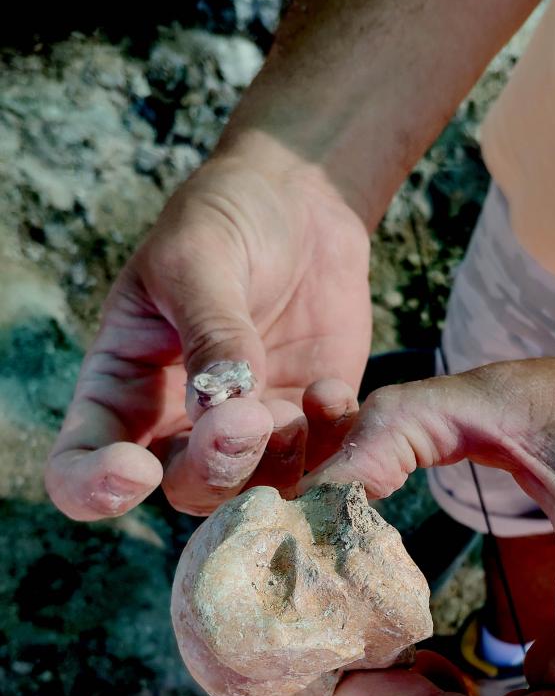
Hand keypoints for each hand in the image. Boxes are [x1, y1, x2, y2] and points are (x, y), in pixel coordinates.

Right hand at [46, 142, 370, 518]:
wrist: (301, 202)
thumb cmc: (225, 221)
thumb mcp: (197, 260)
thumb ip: (208, 334)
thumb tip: (218, 409)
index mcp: (122, 388)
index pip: (81, 467)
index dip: (95, 488)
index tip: (135, 471)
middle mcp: (179, 426)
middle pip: (184, 488)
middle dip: (215, 467)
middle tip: (249, 418)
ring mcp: (249, 433)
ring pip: (256, 492)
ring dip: (278, 462)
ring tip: (302, 401)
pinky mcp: (311, 427)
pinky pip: (321, 468)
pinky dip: (332, 447)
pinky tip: (333, 391)